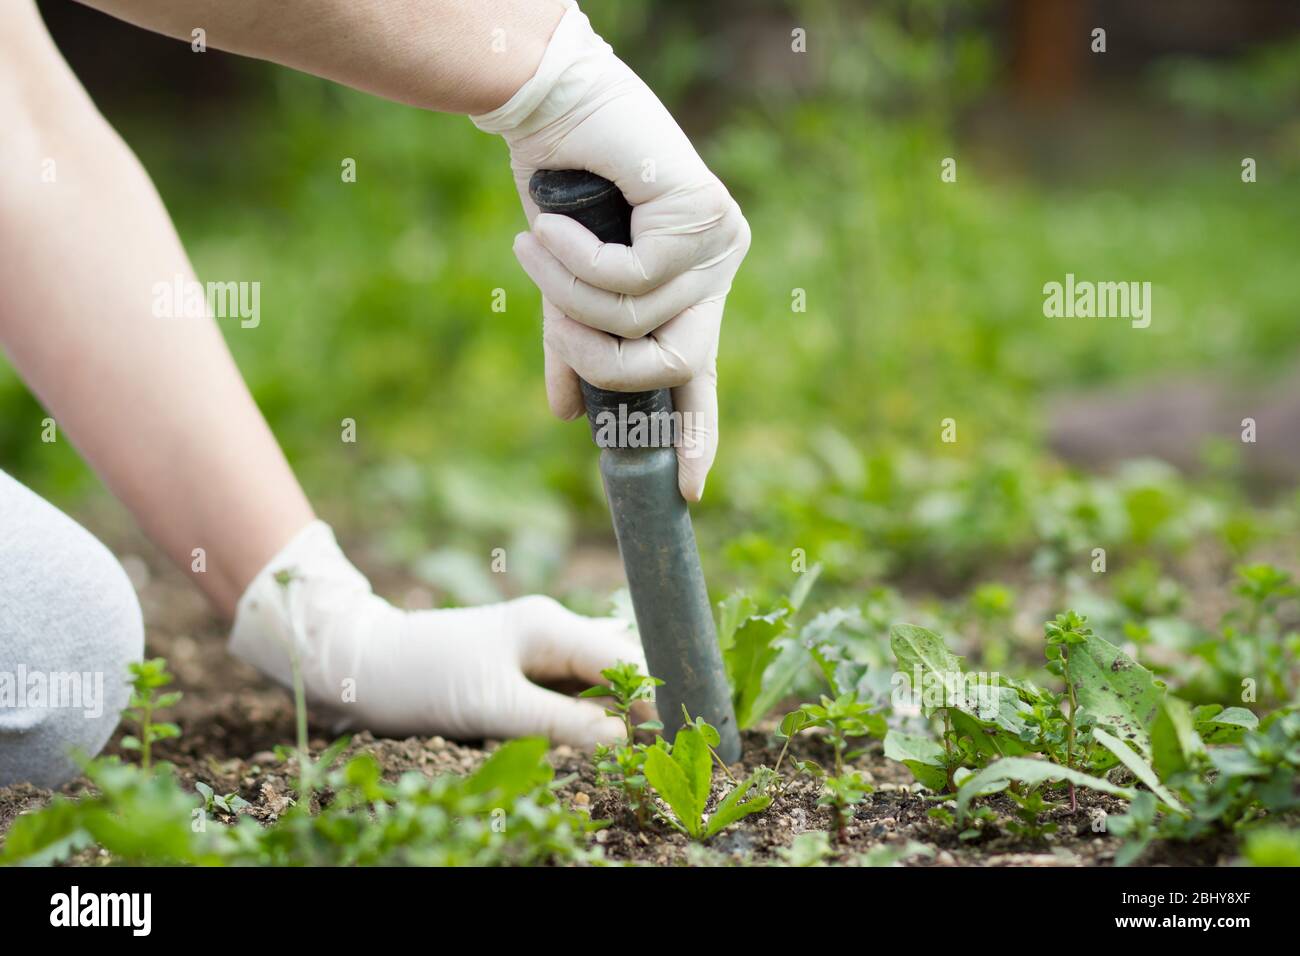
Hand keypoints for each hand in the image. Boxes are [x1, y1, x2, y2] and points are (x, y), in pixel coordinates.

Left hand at [230, 521, 645, 746]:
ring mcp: (533, 645)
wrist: (362, 666)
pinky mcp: (518, 664)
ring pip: (592, 678)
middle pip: (614, 664)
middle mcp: (549, 628)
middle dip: (635, 703)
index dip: (650, 696)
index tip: (670, 736)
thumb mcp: (494, 708)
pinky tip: (587, 737)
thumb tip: (622, 739)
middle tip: (654, 748)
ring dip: (608, 711)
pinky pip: (566, 687)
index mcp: (549, 626)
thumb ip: (561, 724)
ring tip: (628, 747)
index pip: (622, 657)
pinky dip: (580, 712)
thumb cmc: (424, 679)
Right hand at [472, 1, 749, 501]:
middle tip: (553, 326)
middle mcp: (716, 270)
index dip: (696, 432)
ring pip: (642, 320)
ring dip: (570, 298)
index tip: (688, 489)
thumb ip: (572, 345)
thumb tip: (568, 414)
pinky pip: (632, 277)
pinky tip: (550, 225)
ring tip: (533, 248)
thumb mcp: (565, 286)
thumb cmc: (560, 192)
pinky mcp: (704, 212)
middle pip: (676, 360)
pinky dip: (577, 260)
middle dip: (600, 359)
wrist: (553, 109)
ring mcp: (719, 242)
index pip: (701, 375)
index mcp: (690, 291)